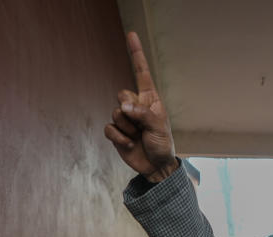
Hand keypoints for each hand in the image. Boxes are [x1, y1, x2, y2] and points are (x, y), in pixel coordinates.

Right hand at [104, 32, 177, 181]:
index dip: (136, 53)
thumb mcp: (159, 127)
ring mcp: (124, 119)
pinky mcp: (116, 132)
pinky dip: (120, 138)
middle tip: (143, 127)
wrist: (156, 167)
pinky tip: (130, 144)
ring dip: (128, 128)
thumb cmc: (162, 144)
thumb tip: (123, 107)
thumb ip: (143, 114)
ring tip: (139, 137)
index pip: (141, 72)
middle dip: (132, 112)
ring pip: (116, 113)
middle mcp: (135, 105)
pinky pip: (109, 128)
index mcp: (149, 99)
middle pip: (122, 94)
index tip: (131, 34)